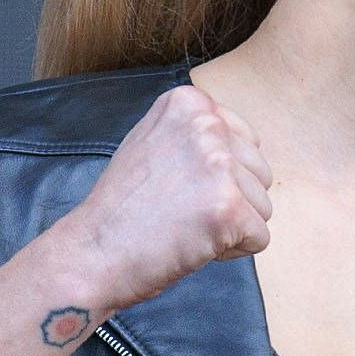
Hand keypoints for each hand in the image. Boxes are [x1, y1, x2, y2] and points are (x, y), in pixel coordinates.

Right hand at [48, 85, 273, 311]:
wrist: (92, 252)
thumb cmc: (122, 208)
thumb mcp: (154, 142)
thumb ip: (196, 134)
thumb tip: (242, 142)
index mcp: (191, 103)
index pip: (247, 144)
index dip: (219, 178)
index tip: (178, 187)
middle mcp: (207, 124)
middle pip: (260, 174)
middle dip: (229, 201)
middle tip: (180, 211)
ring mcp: (219, 164)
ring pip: (262, 207)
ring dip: (230, 226)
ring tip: (184, 226)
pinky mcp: (228, 206)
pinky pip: (259, 237)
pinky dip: (231, 250)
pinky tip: (193, 244)